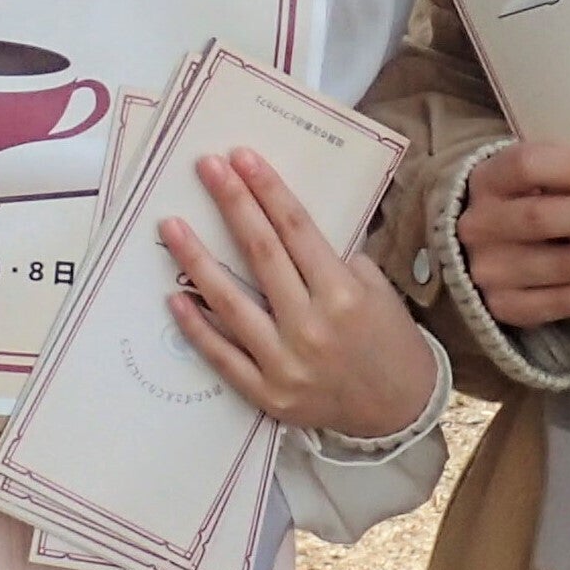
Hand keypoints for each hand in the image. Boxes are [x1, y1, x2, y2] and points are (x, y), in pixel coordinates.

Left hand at [163, 150, 441, 440]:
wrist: (398, 411)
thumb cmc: (388, 338)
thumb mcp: (376, 289)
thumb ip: (332, 261)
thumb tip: (283, 230)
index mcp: (343, 294)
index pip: (297, 230)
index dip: (268, 190)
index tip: (242, 158)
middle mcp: (311, 326)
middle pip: (262, 254)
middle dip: (233, 205)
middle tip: (207, 168)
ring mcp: (285, 363)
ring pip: (231, 302)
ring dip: (197, 260)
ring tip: (171, 226)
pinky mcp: (266, 393)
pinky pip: (223, 356)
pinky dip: (196, 326)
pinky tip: (174, 296)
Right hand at [457, 138, 569, 328]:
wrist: (485, 249)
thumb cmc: (526, 201)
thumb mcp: (534, 176)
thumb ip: (569, 172)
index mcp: (487, 179)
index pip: (527, 166)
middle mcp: (479, 225)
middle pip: (544, 219)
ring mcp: (489, 271)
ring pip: (561, 264)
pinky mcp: (505, 307)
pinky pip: (563, 302)